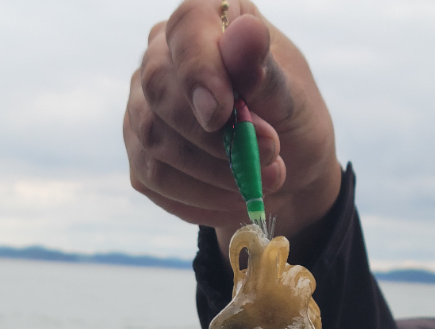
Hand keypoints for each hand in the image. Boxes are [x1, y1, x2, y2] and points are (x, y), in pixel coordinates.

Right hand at [124, 0, 340, 262]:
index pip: (186, 31)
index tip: (223, 113)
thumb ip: (264, 71)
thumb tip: (246, 35)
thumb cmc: (289, 119)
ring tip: (264, 183)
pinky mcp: (141, 158)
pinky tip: (237, 200)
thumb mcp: (292, 95)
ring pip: (155, 144)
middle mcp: (160, 59)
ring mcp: (143, 109)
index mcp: (205, 22)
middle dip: (213, 137)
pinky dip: (202, 199)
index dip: (200, 71)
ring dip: (213, 174)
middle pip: (158, 91)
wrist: (284, 170)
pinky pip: (156, 182)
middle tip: (270, 157)